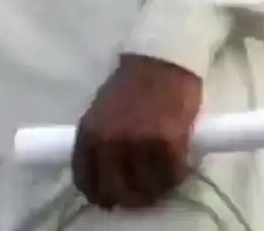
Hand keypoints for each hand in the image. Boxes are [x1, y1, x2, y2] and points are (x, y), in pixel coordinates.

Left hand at [72, 54, 203, 208]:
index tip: (109, 200)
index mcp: (88, 133)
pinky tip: (178, 167)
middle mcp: (109, 141)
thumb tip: (103, 174)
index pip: (85, 179)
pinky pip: (172, 176)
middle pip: (115, 190)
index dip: (98, 195)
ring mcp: (139, 143)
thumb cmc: (131, 87)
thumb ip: (99, 142)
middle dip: (129, 198)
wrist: (160, 62)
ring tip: (162, 180)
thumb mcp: (101, 113)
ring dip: (156, 190)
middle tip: (141, 195)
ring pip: (146, 188)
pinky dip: (176, 177)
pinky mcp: (168, 142)